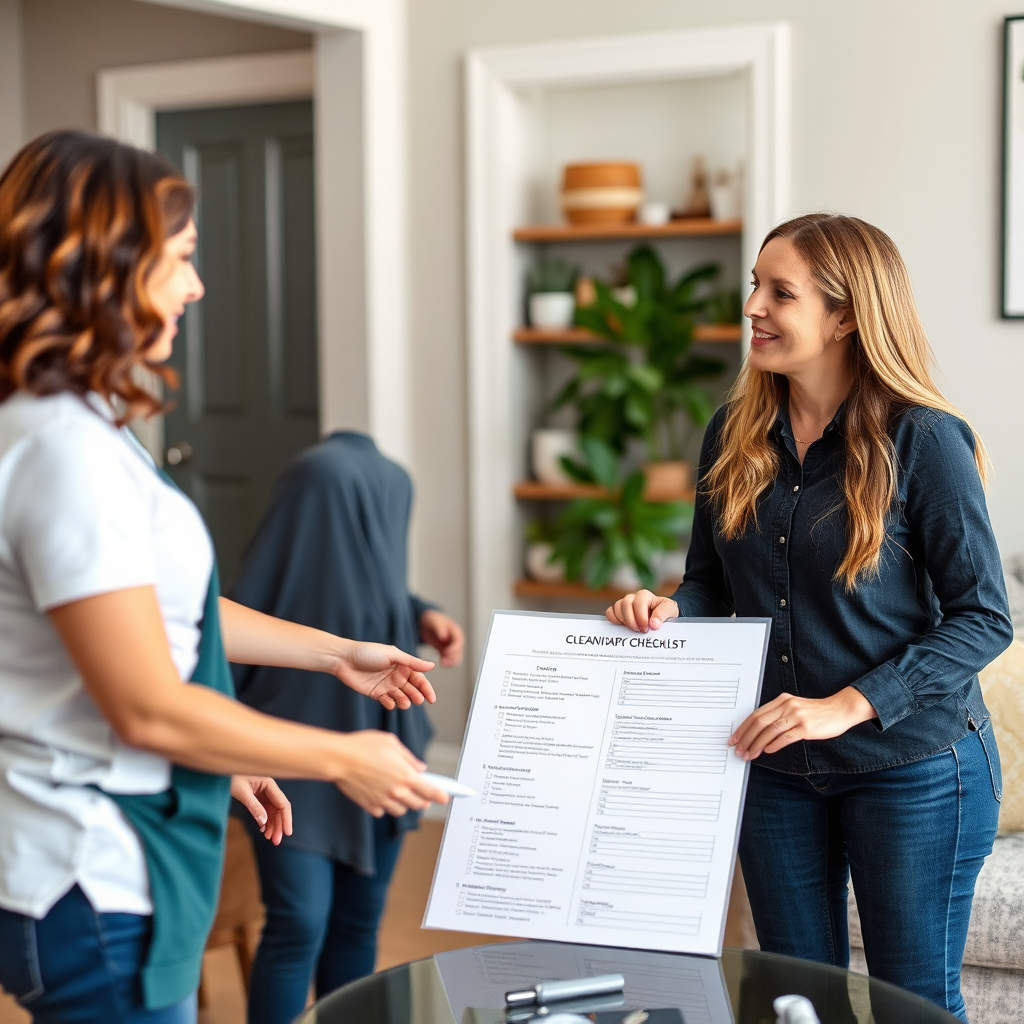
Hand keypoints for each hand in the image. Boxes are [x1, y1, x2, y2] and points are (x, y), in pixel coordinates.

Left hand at [231, 775, 292, 844]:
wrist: (221, 772)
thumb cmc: (231, 777)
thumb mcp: (242, 792)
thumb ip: (253, 806)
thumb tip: (264, 821)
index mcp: (269, 784)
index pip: (283, 804)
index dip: (286, 819)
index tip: (287, 833)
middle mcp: (269, 789)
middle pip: (280, 809)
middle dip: (279, 825)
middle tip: (276, 841)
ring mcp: (264, 793)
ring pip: (273, 812)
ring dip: (273, 825)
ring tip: (268, 838)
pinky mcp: (258, 798)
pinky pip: (266, 811)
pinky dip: (265, 821)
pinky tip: (263, 830)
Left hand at [331, 641, 436, 709]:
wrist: (344, 659)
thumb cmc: (368, 652)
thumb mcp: (392, 655)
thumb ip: (411, 662)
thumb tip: (432, 666)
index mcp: (402, 665)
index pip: (419, 678)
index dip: (426, 689)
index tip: (432, 699)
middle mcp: (396, 675)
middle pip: (411, 689)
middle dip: (416, 696)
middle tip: (417, 700)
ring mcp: (386, 685)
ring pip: (401, 697)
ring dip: (405, 701)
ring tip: (404, 703)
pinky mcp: (375, 693)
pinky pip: (387, 701)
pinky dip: (391, 704)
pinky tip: (390, 703)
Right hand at [335, 730, 448, 816]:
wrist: (339, 759)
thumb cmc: (364, 746)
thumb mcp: (391, 743)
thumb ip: (408, 757)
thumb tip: (420, 767)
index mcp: (406, 776)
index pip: (430, 791)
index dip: (440, 796)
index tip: (445, 798)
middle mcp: (397, 792)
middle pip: (418, 804)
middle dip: (423, 800)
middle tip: (422, 793)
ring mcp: (383, 801)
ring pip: (401, 810)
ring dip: (404, 804)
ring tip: (400, 792)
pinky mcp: (369, 806)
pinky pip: (382, 811)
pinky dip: (385, 806)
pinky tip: (381, 794)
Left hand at [419, 610, 464, 666]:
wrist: (426, 623)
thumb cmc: (432, 620)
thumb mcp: (434, 621)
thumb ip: (440, 628)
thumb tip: (444, 636)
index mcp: (455, 631)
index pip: (458, 641)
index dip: (454, 648)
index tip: (446, 652)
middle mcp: (455, 640)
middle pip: (458, 651)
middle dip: (452, 657)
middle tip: (443, 662)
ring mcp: (451, 646)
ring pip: (456, 657)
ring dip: (451, 661)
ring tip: (443, 664)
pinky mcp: (446, 651)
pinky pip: (449, 659)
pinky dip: (447, 662)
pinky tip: (442, 664)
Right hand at [606, 590, 679, 632]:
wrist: (662, 613)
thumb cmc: (666, 610)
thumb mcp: (670, 610)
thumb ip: (662, 615)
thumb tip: (653, 624)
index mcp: (644, 595)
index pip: (639, 603)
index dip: (641, 617)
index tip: (647, 628)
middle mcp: (632, 597)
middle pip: (625, 605)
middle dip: (632, 620)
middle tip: (641, 631)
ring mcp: (624, 604)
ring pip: (617, 608)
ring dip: (624, 621)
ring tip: (634, 629)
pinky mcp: (619, 611)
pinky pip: (610, 612)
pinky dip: (614, 619)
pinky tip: (622, 626)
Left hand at [730, 686, 877, 759]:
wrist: (840, 709)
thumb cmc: (817, 711)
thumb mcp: (794, 707)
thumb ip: (778, 714)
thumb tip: (759, 731)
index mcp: (781, 700)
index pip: (756, 714)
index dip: (743, 728)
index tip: (735, 738)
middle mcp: (787, 706)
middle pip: (759, 722)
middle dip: (746, 738)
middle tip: (738, 749)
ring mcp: (796, 716)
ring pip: (769, 731)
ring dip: (757, 745)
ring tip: (750, 754)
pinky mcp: (806, 727)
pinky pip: (785, 737)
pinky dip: (774, 745)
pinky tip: (767, 751)